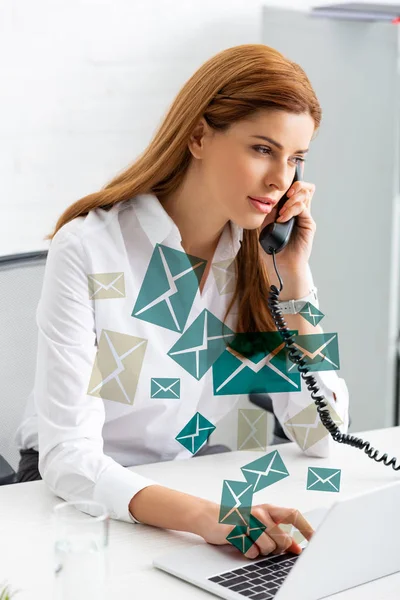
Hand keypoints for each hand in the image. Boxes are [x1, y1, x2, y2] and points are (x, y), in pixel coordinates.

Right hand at [197, 501, 313, 559]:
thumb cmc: (239, 521)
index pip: (293, 514)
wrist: (211, 517)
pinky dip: (249, 552)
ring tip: (252, 541)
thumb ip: (280, 533)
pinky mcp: (235, 531)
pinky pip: (251, 552)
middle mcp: (260, 512)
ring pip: (268, 548)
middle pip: (283, 538)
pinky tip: (242, 543)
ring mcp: (247, 521)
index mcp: (269, 508)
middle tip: (266, 543)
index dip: (307, 528)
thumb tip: (298, 549)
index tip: (317, 540)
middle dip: (278, 548)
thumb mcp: (261, 524)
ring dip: (262, 551)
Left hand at [261, 180, 316, 273]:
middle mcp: (297, 211)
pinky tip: (282, 218)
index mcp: (286, 209)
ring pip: (305, 194)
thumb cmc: (272, 249)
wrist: (281, 266)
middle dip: (293, 186)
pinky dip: (292, 209)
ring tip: (281, 212)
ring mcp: (304, 217)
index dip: (286, 184)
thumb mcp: (264, 228)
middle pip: (302, 187)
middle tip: (284, 195)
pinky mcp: (308, 224)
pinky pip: (303, 208)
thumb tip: (267, 199)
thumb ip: (267, 213)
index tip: (275, 187)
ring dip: (292, 198)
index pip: (290, 189)